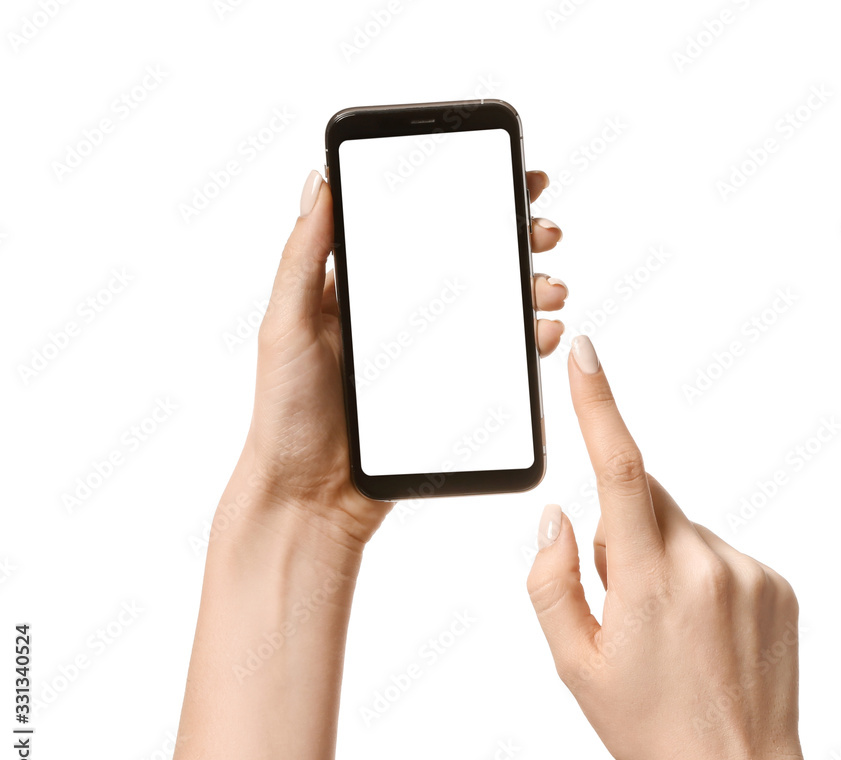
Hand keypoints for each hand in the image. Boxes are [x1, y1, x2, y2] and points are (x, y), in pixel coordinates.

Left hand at [231, 168, 567, 550]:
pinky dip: (526, 341)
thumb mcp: (286, 325)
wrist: (309, 496)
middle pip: (467, 260)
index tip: (511, 176)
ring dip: (529, 288)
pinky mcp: (445, 390)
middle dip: (513, 239)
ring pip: (491, 307)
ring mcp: (426, 352)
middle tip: (541, 232)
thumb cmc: (285, 413)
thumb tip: (319, 182)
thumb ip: (303, 257)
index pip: (419, 225)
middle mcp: (398, 313)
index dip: (465, 195)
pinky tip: (543, 334)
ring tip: (549, 288)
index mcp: (360, 287)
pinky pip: (494, 357)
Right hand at [526, 335, 840, 759]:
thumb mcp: (574, 664)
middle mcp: (705, 563)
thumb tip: (556, 515)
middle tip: (622, 600)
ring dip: (661, 555)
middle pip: (647, 499)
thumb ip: (551, 580)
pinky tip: (702, 629)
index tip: (586, 354)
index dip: (599, 405)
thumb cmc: (649, 726)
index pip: (621, 470)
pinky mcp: (776, 581)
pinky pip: (717, 550)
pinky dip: (697, 572)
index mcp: (649, 582)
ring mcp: (747, 571)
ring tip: (668, 627)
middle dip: (622, 529)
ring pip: (681, 525)